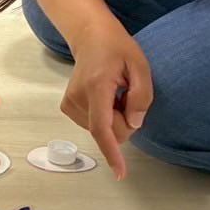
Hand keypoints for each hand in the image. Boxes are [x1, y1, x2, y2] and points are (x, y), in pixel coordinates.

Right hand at [61, 19, 152, 179]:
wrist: (90, 37)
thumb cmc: (118, 49)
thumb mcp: (140, 66)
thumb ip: (142, 96)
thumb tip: (134, 124)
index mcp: (97, 87)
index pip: (103, 128)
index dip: (112, 152)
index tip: (120, 173)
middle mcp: (78, 98)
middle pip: (108, 131)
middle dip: (124, 122)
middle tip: (127, 95)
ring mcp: (69, 104)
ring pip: (102, 131)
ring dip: (114, 118)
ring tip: (114, 93)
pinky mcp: (67, 107)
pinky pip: (94, 125)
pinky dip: (105, 117)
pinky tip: (105, 98)